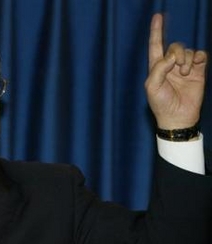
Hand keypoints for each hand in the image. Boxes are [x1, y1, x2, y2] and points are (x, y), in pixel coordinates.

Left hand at [145, 13, 207, 129]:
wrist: (177, 117)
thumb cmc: (160, 103)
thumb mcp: (152, 86)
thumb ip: (159, 68)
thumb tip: (172, 56)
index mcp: (156, 67)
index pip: (155, 45)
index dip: (156, 31)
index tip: (157, 17)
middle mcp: (170, 66)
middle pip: (175, 46)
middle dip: (177, 52)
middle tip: (178, 66)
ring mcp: (185, 69)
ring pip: (188, 51)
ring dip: (188, 59)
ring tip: (185, 73)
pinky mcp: (198, 72)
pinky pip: (200, 56)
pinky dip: (199, 57)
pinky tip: (196, 66)